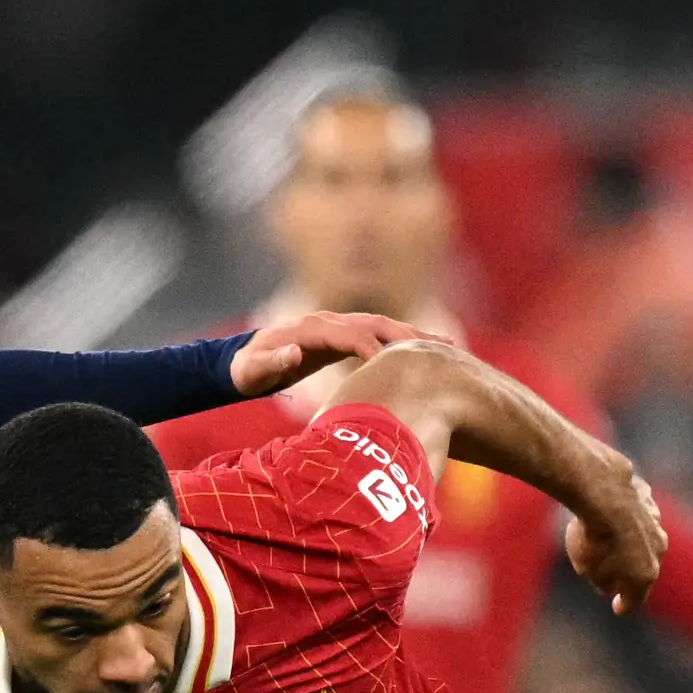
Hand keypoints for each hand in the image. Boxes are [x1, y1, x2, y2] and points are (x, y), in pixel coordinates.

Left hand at [230, 311, 422, 398]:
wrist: (243, 362)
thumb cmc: (249, 370)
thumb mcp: (254, 370)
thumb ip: (272, 362)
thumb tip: (295, 352)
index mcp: (312, 330)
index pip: (350, 335)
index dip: (373, 347)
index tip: (396, 365)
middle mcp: (330, 322)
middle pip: (376, 325)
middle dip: (407, 336)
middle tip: (440, 351)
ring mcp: (339, 327)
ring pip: (383, 328)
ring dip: (414, 337)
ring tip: (448, 347)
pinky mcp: (344, 338)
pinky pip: (379, 338)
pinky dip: (403, 344)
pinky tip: (428, 354)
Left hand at [559, 459, 665, 614]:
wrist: (605, 493)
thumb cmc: (593, 537)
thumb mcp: (587, 569)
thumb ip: (601, 580)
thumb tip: (608, 583)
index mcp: (646, 574)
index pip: (635, 598)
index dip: (626, 605)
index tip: (619, 609)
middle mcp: (658, 549)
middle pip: (645, 566)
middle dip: (633, 574)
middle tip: (619, 578)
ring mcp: (655, 521)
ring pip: (645, 537)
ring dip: (632, 542)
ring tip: (613, 543)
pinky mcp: (646, 497)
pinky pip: (636, 511)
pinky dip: (626, 515)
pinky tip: (611, 512)